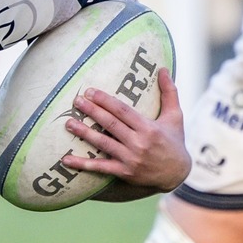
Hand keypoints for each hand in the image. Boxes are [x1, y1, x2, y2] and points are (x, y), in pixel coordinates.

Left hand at [58, 68, 187, 192]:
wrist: (177, 174)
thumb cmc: (174, 141)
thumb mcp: (175, 116)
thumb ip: (169, 93)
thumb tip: (164, 69)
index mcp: (149, 128)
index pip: (123, 111)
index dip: (105, 101)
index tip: (90, 91)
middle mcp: (139, 143)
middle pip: (111, 124)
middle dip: (92, 111)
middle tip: (76, 101)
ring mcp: (130, 159)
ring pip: (103, 143)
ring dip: (84, 133)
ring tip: (68, 124)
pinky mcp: (124, 172)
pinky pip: (100, 167)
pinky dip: (82, 164)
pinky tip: (66, 159)